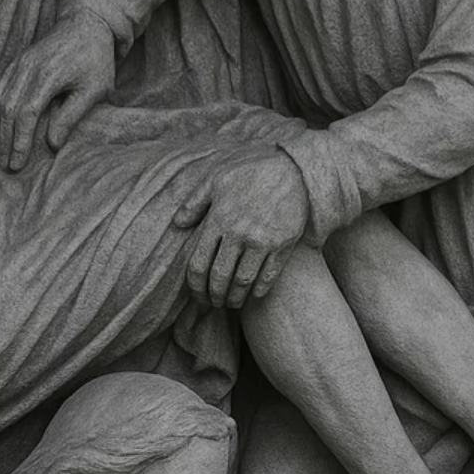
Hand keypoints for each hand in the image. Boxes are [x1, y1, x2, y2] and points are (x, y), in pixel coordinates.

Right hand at [0, 10, 116, 170]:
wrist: (86, 22)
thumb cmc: (95, 58)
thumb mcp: (94, 89)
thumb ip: (72, 116)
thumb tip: (51, 143)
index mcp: (48, 74)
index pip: (26, 113)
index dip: (20, 140)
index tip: (17, 163)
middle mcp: (27, 67)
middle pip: (8, 109)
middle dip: (4, 140)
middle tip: (4, 165)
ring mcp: (19, 63)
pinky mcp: (15, 62)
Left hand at [175, 149, 308, 308]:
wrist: (295, 170)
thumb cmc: (251, 172)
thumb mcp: (217, 179)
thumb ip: (194, 202)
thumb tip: (177, 223)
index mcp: (219, 219)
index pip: (199, 265)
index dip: (195, 287)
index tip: (197, 295)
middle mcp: (239, 234)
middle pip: (219, 278)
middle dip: (214, 297)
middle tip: (213, 303)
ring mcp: (262, 241)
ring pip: (242, 282)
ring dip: (235, 298)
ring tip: (231, 302)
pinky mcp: (283, 246)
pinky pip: (268, 277)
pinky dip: (258, 291)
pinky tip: (253, 294)